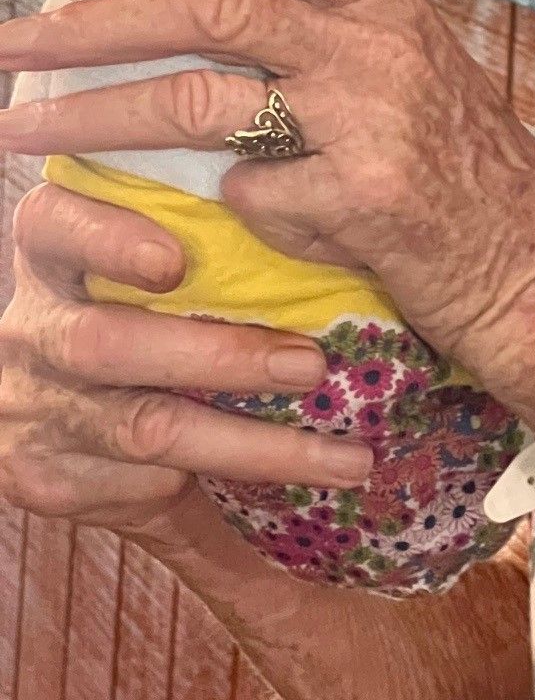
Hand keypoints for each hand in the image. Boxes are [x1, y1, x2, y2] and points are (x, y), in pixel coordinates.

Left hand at [0, 0, 534, 430]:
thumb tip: (202, 17)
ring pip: (198, 101)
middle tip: (9, 43)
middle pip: (208, 0)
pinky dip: (232, 211)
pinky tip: (256, 223)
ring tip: (21, 136)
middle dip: (88, 21)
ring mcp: (371, 119)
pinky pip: (252, 197)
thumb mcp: (405, 77)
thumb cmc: (466, 174)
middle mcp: (376, 43)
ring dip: (92, 118)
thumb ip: (319, 39)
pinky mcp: (364, 200)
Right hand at [0, 182, 372, 543]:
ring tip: (339, 453)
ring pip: (143, 428)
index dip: (106, 239)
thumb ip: (208, 239)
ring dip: (252, 443)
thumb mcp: (153, 262)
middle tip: (310, 365)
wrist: (65, 408)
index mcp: (51, 250)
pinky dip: (216, 481)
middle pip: (104, 343)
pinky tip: (284, 487)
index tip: (175, 261)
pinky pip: (140, 486)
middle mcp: (30, 327)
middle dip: (219, 357)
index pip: (53, 224)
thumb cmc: (143, 307)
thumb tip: (321, 212)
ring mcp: (29, 409)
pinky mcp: (41, 480)